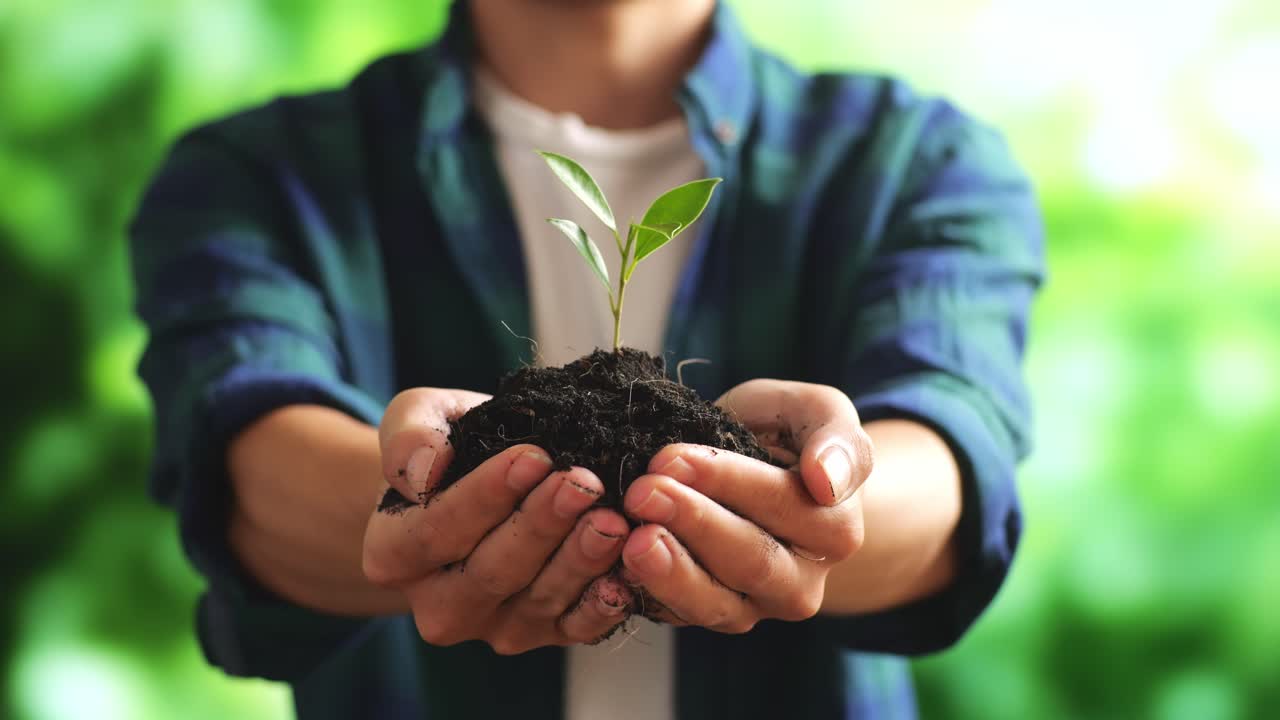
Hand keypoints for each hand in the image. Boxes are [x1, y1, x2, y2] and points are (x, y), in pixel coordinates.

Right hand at [363, 388, 633, 653]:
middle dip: (541, 525)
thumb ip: (409, 437)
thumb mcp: (416, 419)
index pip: (437, 531)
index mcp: (393, 554)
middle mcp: (438, 604)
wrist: (487, 479)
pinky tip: (624, 577)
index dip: (487, 496)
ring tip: (612, 520)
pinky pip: (575, 628)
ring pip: (538, 601)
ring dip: (579, 561)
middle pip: (492, 571)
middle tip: (583, 483)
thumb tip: (426, 469)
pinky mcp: (544, 634)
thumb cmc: (451, 445)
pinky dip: (602, 606)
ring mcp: (493, 625)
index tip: (532, 457)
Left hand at [620, 379, 872, 631]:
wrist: (758, 469)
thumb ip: (836, 438)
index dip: (727, 482)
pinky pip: (678, 616)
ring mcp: (754, 606)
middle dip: (692, 523)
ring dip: (669, 572)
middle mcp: (801, 581)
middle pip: (750, 559)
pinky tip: (615, 566)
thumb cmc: (785, 436)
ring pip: (715, 604)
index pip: (785, 506)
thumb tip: (826, 480)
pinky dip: (644, 593)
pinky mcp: (708, 616)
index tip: (672, 457)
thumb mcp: (816, 412)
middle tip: (642, 491)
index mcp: (835, 529)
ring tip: (631, 540)